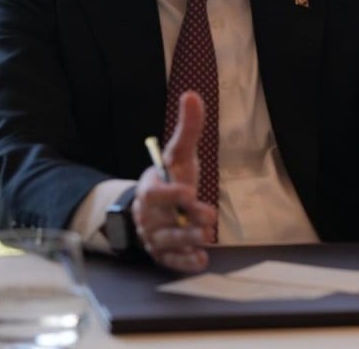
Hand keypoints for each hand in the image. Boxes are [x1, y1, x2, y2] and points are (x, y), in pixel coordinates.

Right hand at [132, 90, 216, 272]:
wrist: (155, 208)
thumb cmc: (172, 177)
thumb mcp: (180, 155)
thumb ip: (187, 129)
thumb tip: (192, 94)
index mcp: (150, 190)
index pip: (154, 193)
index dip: (170, 194)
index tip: (189, 192)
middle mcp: (148, 216)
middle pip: (162, 222)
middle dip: (185, 222)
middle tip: (209, 219)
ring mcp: (154, 236)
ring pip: (168, 243)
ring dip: (187, 242)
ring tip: (207, 239)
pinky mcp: (162, 254)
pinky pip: (170, 261)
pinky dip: (184, 263)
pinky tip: (200, 260)